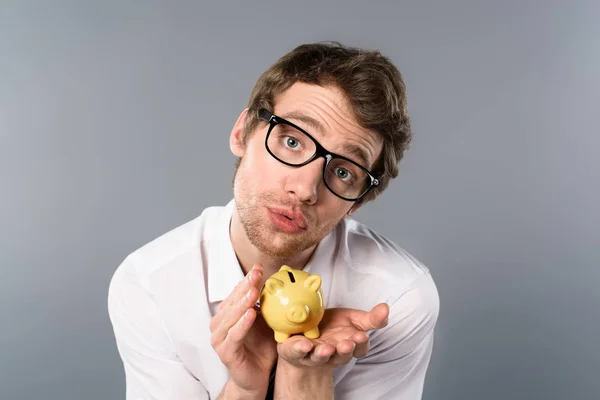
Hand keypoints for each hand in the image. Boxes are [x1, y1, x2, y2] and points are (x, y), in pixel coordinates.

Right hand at [210, 264, 276, 396]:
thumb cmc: (262, 348)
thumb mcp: (267, 322)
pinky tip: (251, 314)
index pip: (237, 293)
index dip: (247, 279)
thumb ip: (268, 305)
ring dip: (242, 303)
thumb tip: (281, 281)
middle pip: (232, 301)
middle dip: (245, 286)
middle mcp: (220, 324)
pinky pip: (234, 335)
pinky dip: (242, 324)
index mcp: (229, 314)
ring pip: (230, 316)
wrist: (258, 377)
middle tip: (256, 275)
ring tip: (253, 291)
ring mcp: (220, 338)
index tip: (258, 268)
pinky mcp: (225, 352)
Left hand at [276, 303, 388, 368]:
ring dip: (324, 353)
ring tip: (326, 348)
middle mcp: (334, 353)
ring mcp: (315, 355)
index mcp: (349, 345)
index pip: (359, 348)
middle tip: (347, 343)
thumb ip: (371, 318)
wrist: (306, 332)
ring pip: (321, 357)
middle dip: (344, 350)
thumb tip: (386, 308)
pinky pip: (299, 352)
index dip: (360, 343)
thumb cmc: (332, 327)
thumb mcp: (353, 319)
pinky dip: (301, 349)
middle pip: (341, 355)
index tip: (361, 335)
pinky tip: (304, 344)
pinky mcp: (297, 352)